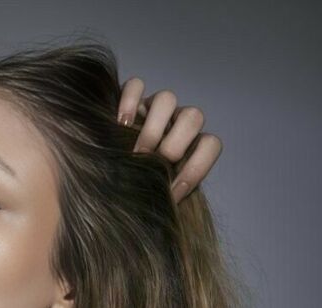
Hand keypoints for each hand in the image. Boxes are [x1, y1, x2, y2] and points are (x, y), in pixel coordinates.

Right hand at [117, 77, 222, 202]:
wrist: (111, 173)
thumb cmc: (138, 186)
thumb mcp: (156, 195)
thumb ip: (166, 197)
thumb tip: (169, 208)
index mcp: (190, 146)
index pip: (210, 144)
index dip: (197, 167)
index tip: (174, 192)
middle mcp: (177, 123)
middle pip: (193, 117)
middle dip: (175, 144)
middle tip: (156, 164)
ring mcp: (155, 109)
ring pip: (167, 98)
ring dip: (153, 128)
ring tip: (136, 152)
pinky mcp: (131, 99)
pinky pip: (135, 86)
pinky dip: (128, 102)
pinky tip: (119, 125)